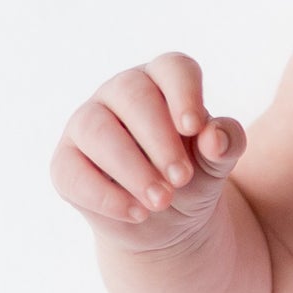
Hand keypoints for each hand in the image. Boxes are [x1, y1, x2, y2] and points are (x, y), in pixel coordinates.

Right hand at [51, 52, 245, 247]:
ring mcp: (86, 125)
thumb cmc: (193, 178)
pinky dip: (106, 196)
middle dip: (158, 139)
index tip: (194, 128)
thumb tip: (215, 137)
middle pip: (131, 94)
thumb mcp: (217, 164)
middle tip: (181, 178)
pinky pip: (73, 172)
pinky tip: (137, 213)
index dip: (184, 93)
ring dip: (132, 168)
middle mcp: (119, 94)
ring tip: (162, 201)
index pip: (172, 68)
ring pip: (97, 131)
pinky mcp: (66, 163)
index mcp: (162, 82)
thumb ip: (226, 144)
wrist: (169, 224)